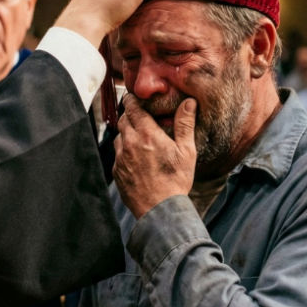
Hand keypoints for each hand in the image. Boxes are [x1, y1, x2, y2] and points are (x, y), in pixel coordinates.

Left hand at [113, 95, 197, 218]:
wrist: (159, 209)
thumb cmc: (175, 180)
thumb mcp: (186, 151)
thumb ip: (185, 124)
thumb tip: (189, 102)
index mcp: (147, 135)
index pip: (133, 108)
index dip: (132, 100)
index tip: (133, 97)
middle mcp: (130, 143)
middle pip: (123, 120)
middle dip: (129, 115)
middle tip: (138, 115)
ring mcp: (121, 158)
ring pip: (119, 136)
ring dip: (126, 133)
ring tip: (138, 137)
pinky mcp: (117, 172)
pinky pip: (117, 155)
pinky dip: (124, 151)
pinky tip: (135, 157)